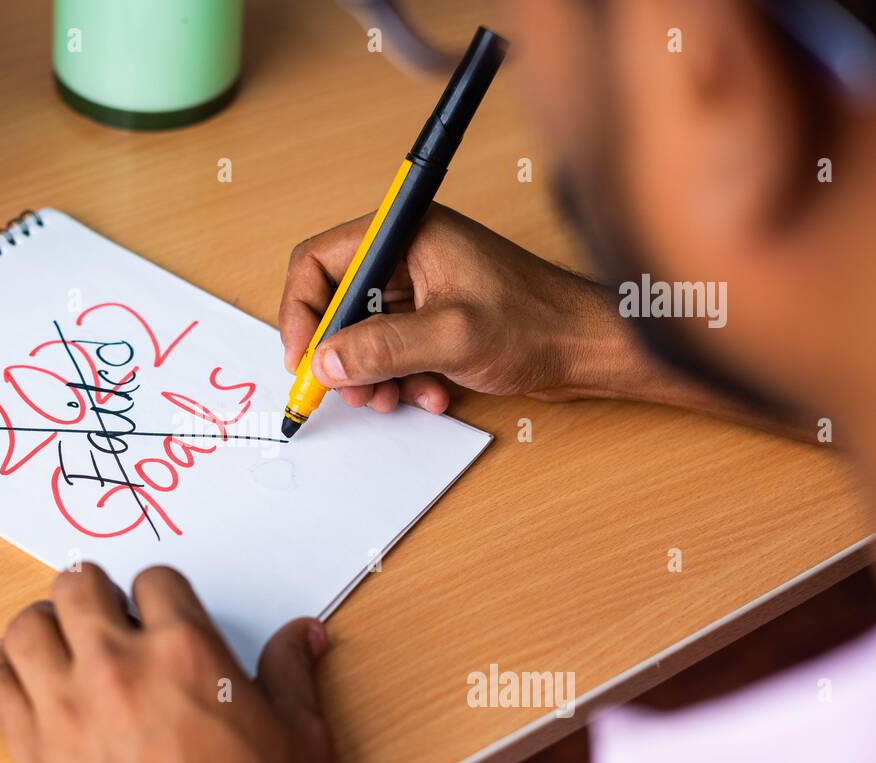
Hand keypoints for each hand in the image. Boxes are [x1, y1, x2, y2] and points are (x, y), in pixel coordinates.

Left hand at [0, 564, 331, 762]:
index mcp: (185, 652)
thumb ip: (291, 674)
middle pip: (77, 586)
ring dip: (43, 626)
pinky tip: (15, 672)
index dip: (159, 592)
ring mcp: (67, 709)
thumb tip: (300, 634)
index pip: (155, 580)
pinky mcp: (33, 754)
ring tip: (60, 639)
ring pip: (27, 629)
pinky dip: (1, 671)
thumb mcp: (298, 741)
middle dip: (92, 591)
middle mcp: (118, 668)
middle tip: (103, 610)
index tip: (159, 608)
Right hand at [279, 203, 624, 412]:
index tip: (303, 356)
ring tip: (391, 399)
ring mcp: (423, 289)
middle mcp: (411, 255)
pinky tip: (430, 394)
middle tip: (348, 390)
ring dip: (371, 374)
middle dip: (339, 352)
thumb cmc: (539, 322)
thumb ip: (383, 348)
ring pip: (364, 333)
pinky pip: (393, 351)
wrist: (590, 348)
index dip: (303, 310)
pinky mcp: (435, 319)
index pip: (322, 260)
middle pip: (339, 302)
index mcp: (409, 234)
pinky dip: (401, 378)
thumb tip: (327, 361)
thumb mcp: (452, 338)